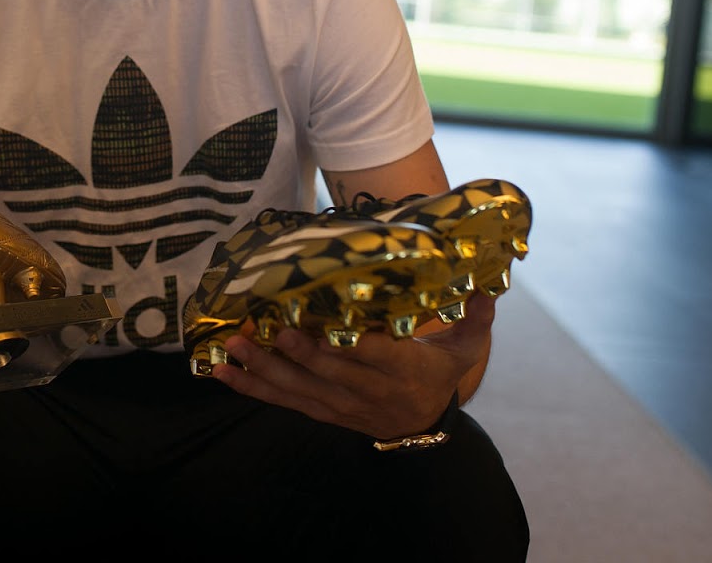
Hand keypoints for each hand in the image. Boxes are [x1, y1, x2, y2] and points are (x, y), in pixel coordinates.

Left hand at [211, 293, 495, 440]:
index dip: (352, 347)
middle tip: (273, 330)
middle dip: (300, 355)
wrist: (418, 423)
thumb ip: (475, 320)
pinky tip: (222, 372)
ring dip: (264, 369)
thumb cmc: (436, 373)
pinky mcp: (317, 410)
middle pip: (330, 374)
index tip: (331, 328)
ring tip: (233, 348)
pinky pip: (280, 401)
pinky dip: (250, 387)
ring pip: (298, 389)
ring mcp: (338, 404)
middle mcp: (367, 391)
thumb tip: (490, 287)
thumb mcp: (463, 349)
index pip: (376, 358)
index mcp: (403, 371)